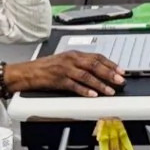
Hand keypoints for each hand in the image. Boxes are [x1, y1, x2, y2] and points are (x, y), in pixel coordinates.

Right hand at [5, 51, 125, 97]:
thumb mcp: (65, 61)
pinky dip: (85, 90)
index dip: (110, 63)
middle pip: (94, 65)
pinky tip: (93, 94)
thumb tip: (99, 70)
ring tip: (110, 90)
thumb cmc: (46, 67)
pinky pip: (74, 85)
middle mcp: (71, 60)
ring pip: (87, 76)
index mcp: (74, 54)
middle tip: (120, 80)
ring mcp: (65, 70)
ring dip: (100, 84)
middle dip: (109, 73)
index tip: (121, 70)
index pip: (97, 57)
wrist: (28, 72)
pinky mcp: (59, 80)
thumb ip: (80, 64)